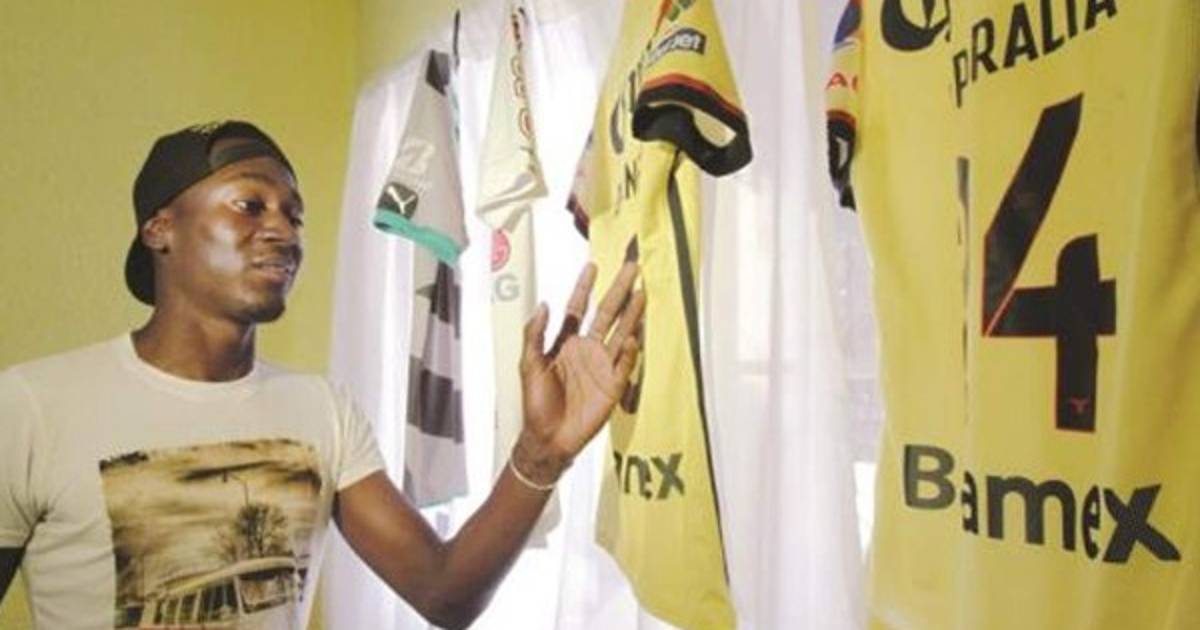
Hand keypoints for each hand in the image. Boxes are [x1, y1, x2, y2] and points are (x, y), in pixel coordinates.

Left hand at [514, 261, 644, 485]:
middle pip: (607, 314)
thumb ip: (534, 334)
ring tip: (642, 293)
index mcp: (566, 343)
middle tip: (632, 268)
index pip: (578, 308)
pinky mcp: (613, 386)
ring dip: (632, 314)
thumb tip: (543, 304)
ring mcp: (602, 366)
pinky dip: (630, 352)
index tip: (592, 266)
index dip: (584, 287)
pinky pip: (625, 364)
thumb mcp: (528, 365)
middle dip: (618, 291)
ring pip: (621, 333)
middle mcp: (588, 349)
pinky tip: (634, 337)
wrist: (548, 438)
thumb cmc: (537, 404)